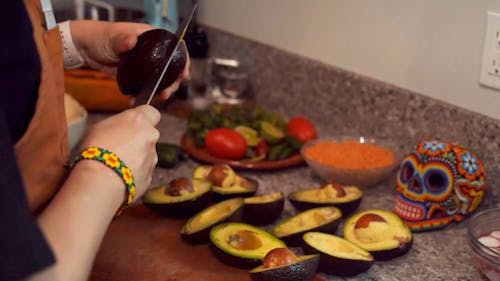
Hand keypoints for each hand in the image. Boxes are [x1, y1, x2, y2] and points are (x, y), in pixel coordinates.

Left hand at [70, 20, 189, 100]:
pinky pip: (146, 85)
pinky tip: (137, 100)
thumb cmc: (100, 36)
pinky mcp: (137, 74)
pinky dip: (144, 93)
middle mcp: (152, 51)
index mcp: (152, 37)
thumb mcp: (112, 37)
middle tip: (166, 93)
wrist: (85, 48)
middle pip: (171, 68)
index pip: (175, 48)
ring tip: (156, 98)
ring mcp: (146, 63)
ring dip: (161, 90)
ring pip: (161, 79)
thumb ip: (122, 39)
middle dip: (172, 82)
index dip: (183, 61)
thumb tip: (131, 40)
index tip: (184, 74)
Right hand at [77, 105, 160, 198]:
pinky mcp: (149, 176)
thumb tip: (121, 127)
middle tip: (118, 147)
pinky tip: (117, 175)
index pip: (152, 113)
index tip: (135, 123)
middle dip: (137, 140)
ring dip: (135, 158)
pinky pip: (142, 172)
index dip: (145, 118)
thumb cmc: (95, 149)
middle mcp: (150, 137)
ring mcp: (152, 158)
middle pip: (148, 136)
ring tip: (115, 164)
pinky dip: (132, 174)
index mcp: (139, 120)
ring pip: (146, 155)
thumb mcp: (99, 126)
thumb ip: (118, 124)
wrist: (100, 179)